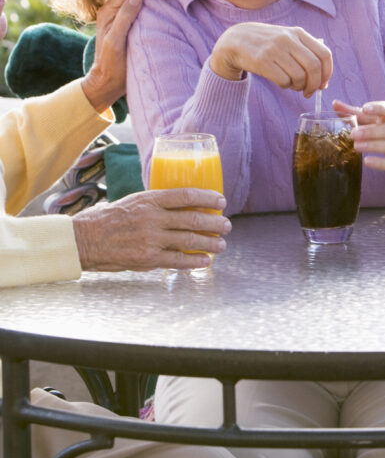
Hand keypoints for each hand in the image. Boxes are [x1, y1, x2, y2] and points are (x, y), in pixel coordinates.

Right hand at [72, 188, 230, 270]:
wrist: (85, 239)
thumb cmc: (110, 218)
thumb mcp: (135, 201)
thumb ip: (158, 203)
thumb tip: (186, 203)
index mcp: (150, 200)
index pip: (186, 196)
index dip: (208, 198)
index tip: (221, 201)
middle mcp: (152, 218)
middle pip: (192, 219)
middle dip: (214, 223)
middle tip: (227, 225)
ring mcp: (150, 239)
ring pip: (188, 240)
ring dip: (210, 243)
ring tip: (222, 244)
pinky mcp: (146, 258)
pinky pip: (176, 260)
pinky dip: (194, 261)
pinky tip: (206, 260)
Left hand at [81, 0, 166, 113]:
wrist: (107, 82)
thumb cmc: (111, 63)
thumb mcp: (116, 40)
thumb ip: (124, 18)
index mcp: (107, 12)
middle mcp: (111, 12)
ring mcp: (117, 19)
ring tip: (164, 1)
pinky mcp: (124, 26)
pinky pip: (136, 10)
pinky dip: (148, 7)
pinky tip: (158, 11)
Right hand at [210, 23, 331, 94]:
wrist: (236, 40)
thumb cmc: (268, 44)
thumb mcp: (288, 38)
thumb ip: (306, 52)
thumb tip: (324, 79)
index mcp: (298, 33)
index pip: (324, 54)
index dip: (327, 73)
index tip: (323, 84)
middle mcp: (288, 39)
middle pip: (314, 67)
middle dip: (315, 85)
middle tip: (309, 92)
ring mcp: (275, 49)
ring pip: (299, 76)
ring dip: (299, 87)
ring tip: (293, 86)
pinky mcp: (262, 61)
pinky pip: (283, 81)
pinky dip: (286, 86)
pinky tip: (282, 83)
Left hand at [334, 99, 384, 183]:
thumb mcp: (380, 124)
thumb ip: (358, 115)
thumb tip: (335, 104)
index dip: (378, 108)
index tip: (365, 108)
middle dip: (371, 131)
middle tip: (353, 134)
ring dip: (373, 145)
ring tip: (356, 147)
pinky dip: (380, 163)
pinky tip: (367, 161)